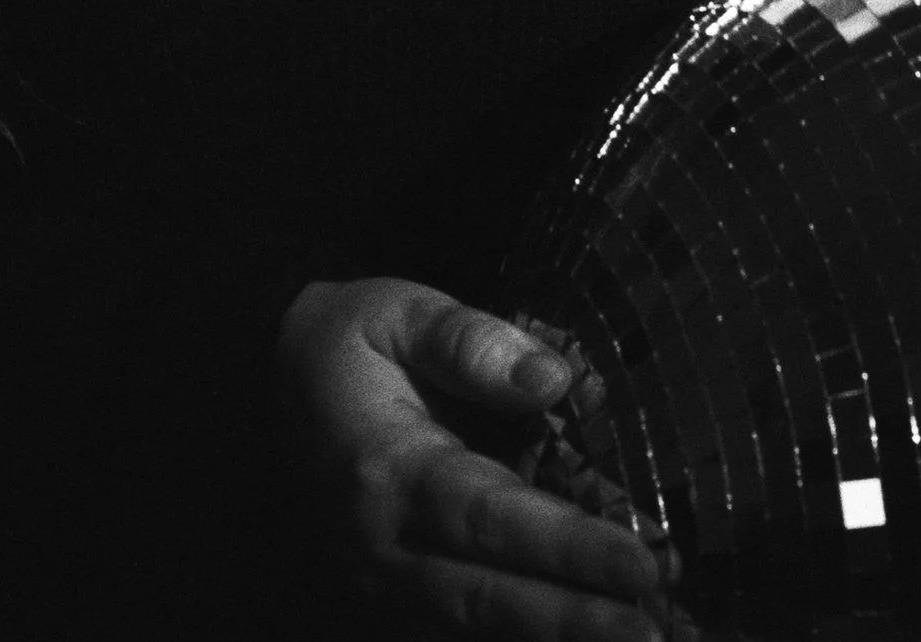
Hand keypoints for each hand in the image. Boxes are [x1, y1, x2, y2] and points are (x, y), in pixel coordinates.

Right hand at [267, 273, 682, 634]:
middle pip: (490, 598)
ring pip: (477, 632)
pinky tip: (581, 641)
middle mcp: (380, 547)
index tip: (641, 564)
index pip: (490, 517)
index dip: (568, 548)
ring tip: (637, 641)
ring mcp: (379, 589)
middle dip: (577, 620)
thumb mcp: (400, 311)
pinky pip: (458, 637)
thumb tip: (555, 379)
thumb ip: (471, 341)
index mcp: (386, 469)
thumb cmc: (350, 342)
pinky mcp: (389, 607)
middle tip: (654, 628)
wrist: (267, 382)